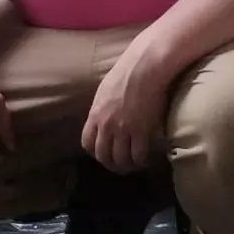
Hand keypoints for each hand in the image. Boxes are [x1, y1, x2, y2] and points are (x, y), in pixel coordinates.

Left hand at [82, 47, 171, 174]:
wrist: (144, 67)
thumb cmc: (126, 72)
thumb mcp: (105, 92)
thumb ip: (102, 109)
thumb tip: (104, 118)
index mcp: (95, 114)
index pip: (87, 143)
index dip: (95, 152)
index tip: (105, 153)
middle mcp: (106, 125)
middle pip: (103, 156)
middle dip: (111, 164)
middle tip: (121, 165)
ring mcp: (123, 130)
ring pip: (121, 159)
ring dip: (127, 166)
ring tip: (134, 164)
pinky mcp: (141, 131)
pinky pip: (138, 155)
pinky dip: (141, 161)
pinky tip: (146, 158)